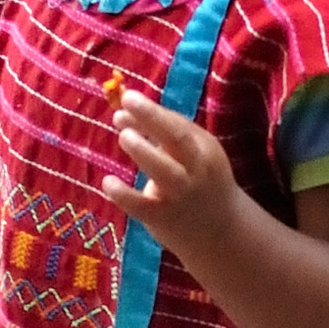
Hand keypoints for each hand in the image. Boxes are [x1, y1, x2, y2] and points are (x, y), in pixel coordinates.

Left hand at [101, 90, 247, 251]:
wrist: (220, 230)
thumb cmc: (199, 181)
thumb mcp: (192, 155)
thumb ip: (161, 136)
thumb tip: (123, 112)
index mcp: (204, 149)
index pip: (177, 125)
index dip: (152, 111)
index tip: (128, 97)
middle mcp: (196, 170)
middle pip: (177, 140)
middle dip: (152, 119)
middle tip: (124, 106)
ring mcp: (181, 195)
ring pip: (165, 172)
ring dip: (144, 152)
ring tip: (123, 136)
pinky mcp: (164, 218)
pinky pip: (142, 206)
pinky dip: (124, 195)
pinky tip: (108, 182)